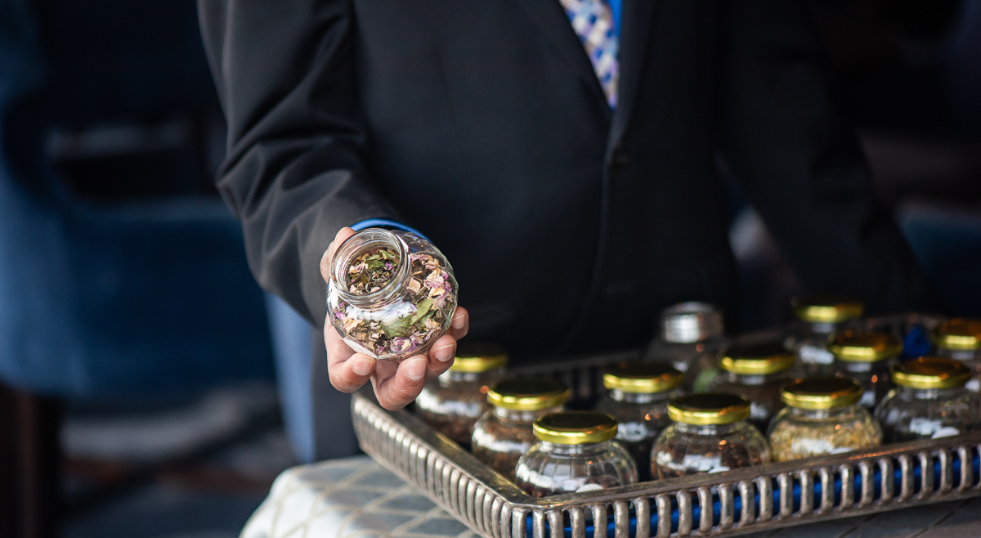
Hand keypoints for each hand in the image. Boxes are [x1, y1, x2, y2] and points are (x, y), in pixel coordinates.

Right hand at [320, 227, 468, 409]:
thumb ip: (338, 256)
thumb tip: (346, 237)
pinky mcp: (433, 340)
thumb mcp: (338, 268)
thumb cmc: (350, 282)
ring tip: (447, 340)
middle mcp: (381, 364)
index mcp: (348, 354)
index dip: (351, 377)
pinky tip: (460, 314)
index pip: (344, 379)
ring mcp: (409, 356)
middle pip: (393, 393)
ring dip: (440, 361)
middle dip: (408, 385)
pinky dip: (456, 331)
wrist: (377, 275)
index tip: (364, 363)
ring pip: (427, 373)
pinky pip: (447, 342)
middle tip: (418, 365)